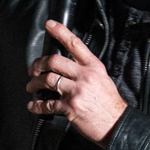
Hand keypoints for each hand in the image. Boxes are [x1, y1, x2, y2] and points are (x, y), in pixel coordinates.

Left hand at [25, 20, 127, 143]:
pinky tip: (33, 106)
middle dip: (39, 64)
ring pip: (48, 80)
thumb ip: (86, 70)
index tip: (49, 25)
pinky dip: (36, 105)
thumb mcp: (102, 79)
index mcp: (93, 67)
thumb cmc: (109, 104)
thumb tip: (67, 65)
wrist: (117, 124)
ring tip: (32, 87)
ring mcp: (77, 91)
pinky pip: (47, 104)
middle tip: (34, 70)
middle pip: (54, 61)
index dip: (60, 32)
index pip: (75, 44)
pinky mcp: (70, 107)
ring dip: (35, 83)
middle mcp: (85, 76)